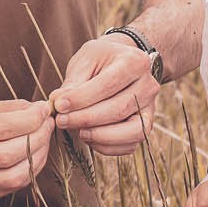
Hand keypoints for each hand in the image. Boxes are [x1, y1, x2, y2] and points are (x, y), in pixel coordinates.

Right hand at [0, 99, 54, 199]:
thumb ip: (7, 108)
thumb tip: (39, 109)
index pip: (1, 127)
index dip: (29, 119)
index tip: (44, 110)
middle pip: (10, 152)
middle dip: (38, 136)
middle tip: (48, 124)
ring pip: (16, 174)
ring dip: (39, 155)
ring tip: (45, 139)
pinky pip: (15, 185)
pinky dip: (32, 169)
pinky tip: (36, 154)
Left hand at [52, 35, 161, 156]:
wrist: (122, 63)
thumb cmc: (101, 60)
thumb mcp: (85, 60)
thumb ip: (72, 83)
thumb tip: (57, 103)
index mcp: (134, 62)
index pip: (108, 84)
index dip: (82, 98)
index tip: (59, 105)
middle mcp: (148, 86)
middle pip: (118, 109)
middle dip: (86, 118)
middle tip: (61, 121)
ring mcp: (150, 108)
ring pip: (131, 131)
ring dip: (100, 136)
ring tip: (77, 131)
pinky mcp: (145, 126)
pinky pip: (130, 144)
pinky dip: (107, 146)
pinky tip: (88, 137)